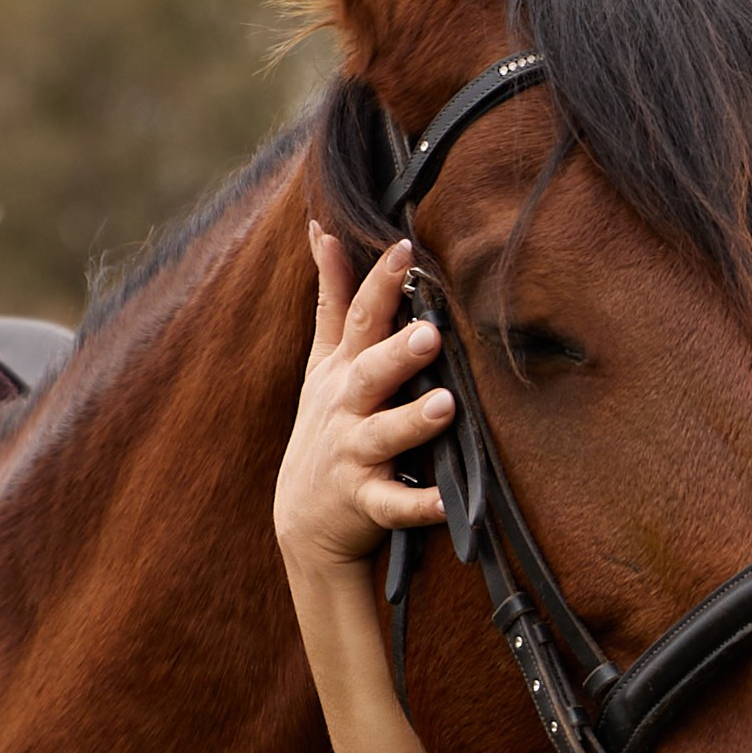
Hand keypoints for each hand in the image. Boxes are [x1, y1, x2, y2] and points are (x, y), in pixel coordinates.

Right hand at [273, 229, 454, 575]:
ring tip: (445, 405)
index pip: (358, 317)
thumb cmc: (327, 425)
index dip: (378, 283)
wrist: (304, 519)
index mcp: (341, 369)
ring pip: (382, 435)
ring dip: (411, 421)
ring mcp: (352, 454)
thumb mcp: (323, 362)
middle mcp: (345, 407)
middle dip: (396, 351)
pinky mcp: (363, 501)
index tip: (403, 247)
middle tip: (430, 331)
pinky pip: (393, 505)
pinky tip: (447, 502)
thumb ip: (331, 300)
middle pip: (369, 372)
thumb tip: (324, 233)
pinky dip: (418, 505)